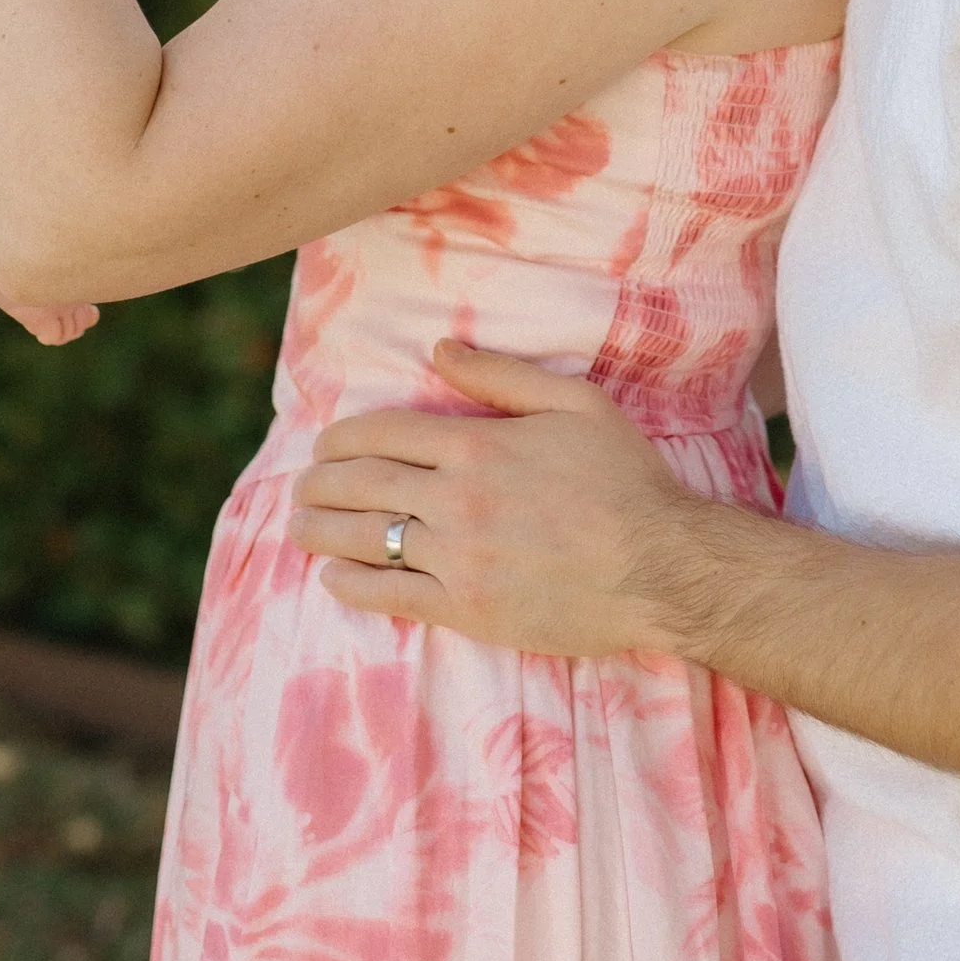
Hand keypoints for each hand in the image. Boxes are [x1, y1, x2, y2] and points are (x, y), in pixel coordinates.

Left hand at [290, 342, 699, 656]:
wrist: (661, 567)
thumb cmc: (625, 480)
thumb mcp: (575, 404)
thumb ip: (501, 375)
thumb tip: (439, 351)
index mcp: (477, 444)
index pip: (383, 434)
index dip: (342, 439)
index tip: (323, 445)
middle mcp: (457, 498)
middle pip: (362, 484)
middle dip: (320, 483)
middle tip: (301, 487)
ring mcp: (458, 557)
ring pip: (367, 539)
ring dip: (320, 530)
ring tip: (298, 527)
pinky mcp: (467, 609)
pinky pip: (391, 595)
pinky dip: (352, 585)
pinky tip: (333, 578)